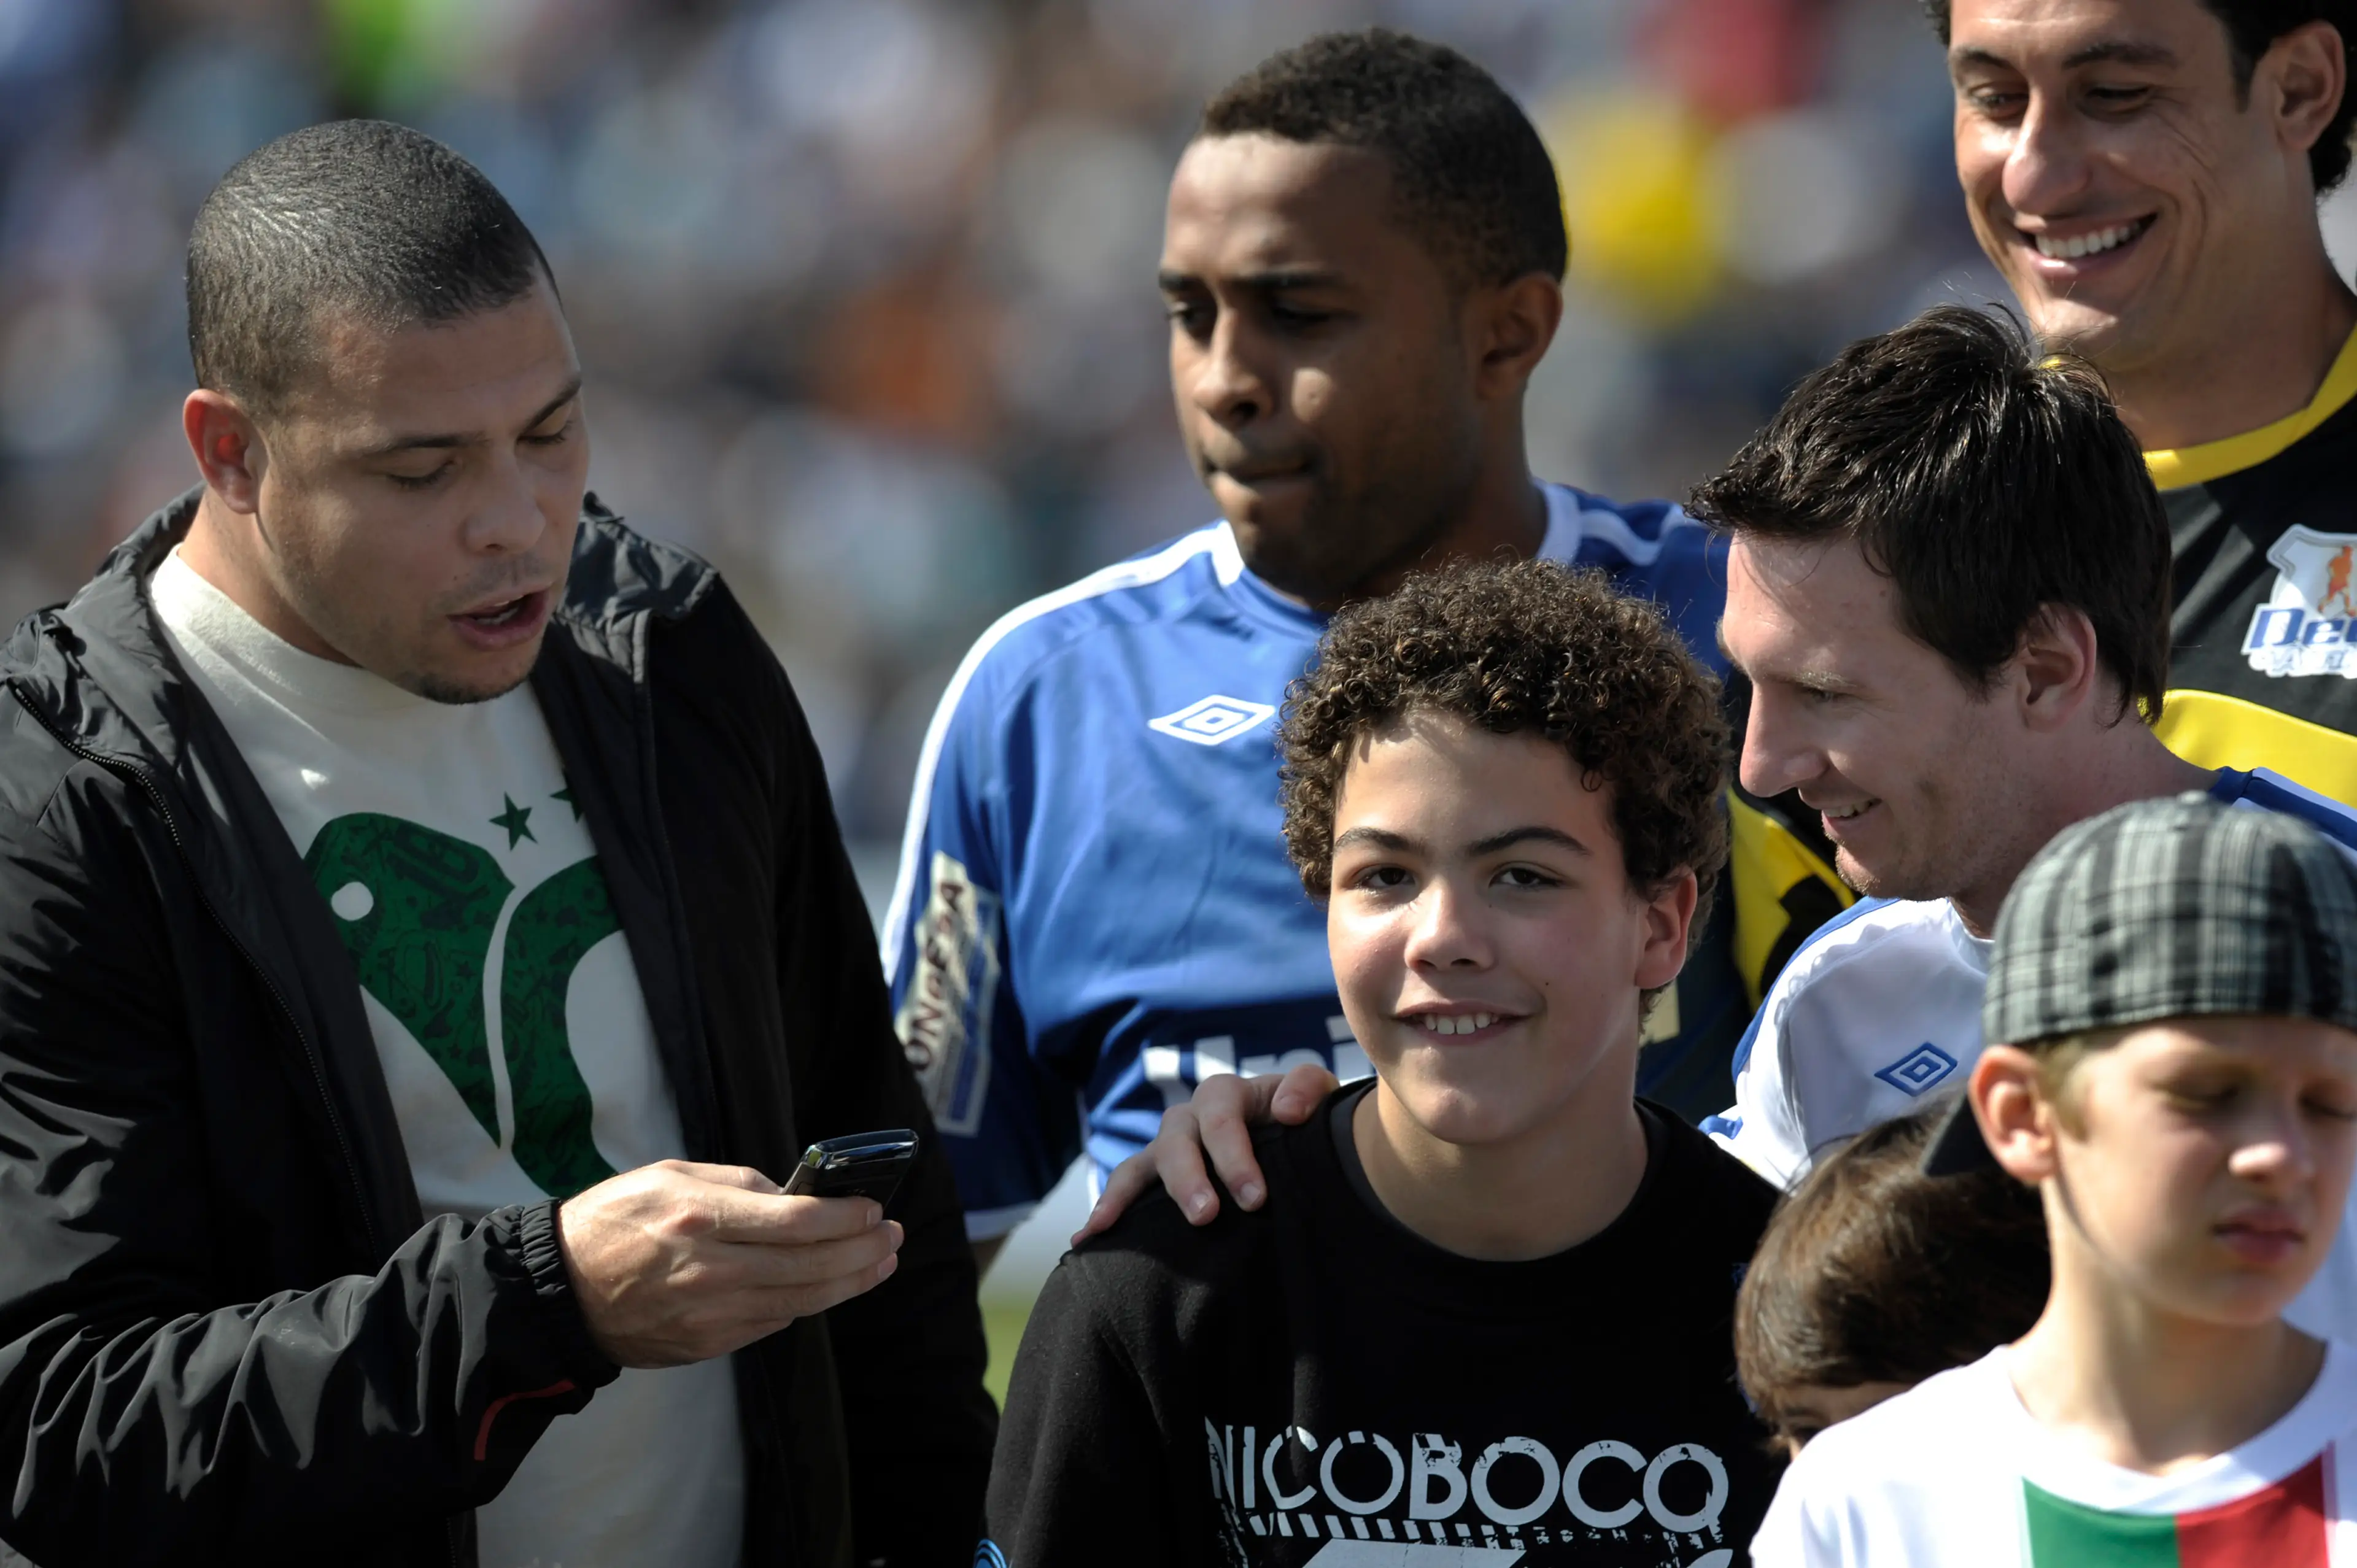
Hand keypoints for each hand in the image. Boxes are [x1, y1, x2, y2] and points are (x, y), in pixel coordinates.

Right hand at [558, 1159, 901, 1367]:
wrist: (560, 1290)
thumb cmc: (614, 1219)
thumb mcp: (671, 1175)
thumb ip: (737, 1183)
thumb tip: (793, 1195)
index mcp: (701, 1217)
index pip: (798, 1220)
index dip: (846, 1217)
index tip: (874, 1209)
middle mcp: (711, 1270)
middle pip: (811, 1266)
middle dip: (862, 1252)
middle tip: (893, 1237)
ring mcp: (710, 1314)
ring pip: (800, 1302)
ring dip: (849, 1283)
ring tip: (879, 1264)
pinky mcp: (706, 1344)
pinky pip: (771, 1323)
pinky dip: (805, 1304)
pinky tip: (827, 1287)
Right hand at [1072, 1062, 1337, 1242]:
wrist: (1299, 1150)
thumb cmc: (1308, 1126)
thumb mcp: (1320, 1100)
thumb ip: (1308, 1091)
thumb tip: (1286, 1112)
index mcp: (1228, 1096)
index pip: (1221, 1116)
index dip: (1233, 1156)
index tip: (1255, 1198)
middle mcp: (1190, 1119)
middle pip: (1176, 1140)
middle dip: (1187, 1178)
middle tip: (1205, 1216)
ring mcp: (1168, 1150)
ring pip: (1140, 1165)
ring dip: (1128, 1196)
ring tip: (1111, 1226)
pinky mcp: (1156, 1180)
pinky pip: (1124, 1190)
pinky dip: (1105, 1211)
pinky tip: (1085, 1241)